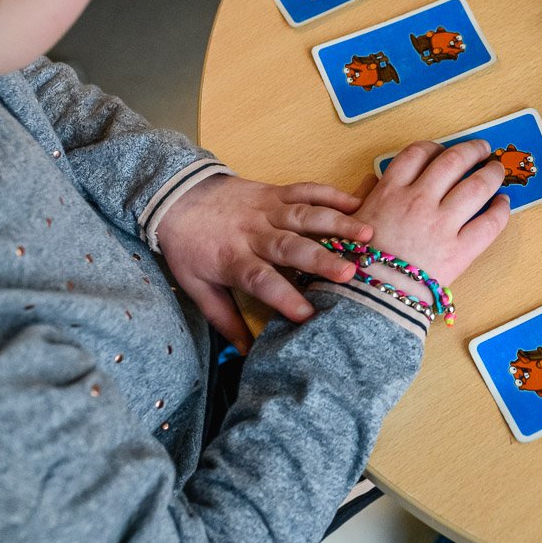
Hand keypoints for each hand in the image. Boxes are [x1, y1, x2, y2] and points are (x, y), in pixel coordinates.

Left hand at [157, 175, 373, 352]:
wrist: (174, 196)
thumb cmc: (189, 246)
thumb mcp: (196, 286)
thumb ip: (223, 320)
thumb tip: (246, 353)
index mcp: (233, 259)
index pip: (260, 280)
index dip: (283, 297)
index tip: (308, 315)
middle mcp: (254, 233)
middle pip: (290, 246)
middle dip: (321, 259)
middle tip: (350, 274)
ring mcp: (267, 209)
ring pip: (305, 215)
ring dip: (337, 223)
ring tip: (366, 234)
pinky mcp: (275, 191)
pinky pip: (305, 190)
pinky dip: (332, 194)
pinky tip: (357, 204)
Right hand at [349, 139, 510, 304]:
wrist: (369, 300)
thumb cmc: (357, 264)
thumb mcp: (352, 222)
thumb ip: (366, 197)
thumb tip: (372, 181)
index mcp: (390, 192)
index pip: (418, 153)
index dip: (434, 147)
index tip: (442, 150)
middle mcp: (418, 202)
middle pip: (453, 161)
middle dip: (471, 150)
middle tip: (481, 149)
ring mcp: (441, 225)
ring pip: (477, 186)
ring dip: (491, 173)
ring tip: (497, 170)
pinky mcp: (459, 250)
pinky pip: (489, 223)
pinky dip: (501, 209)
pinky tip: (503, 203)